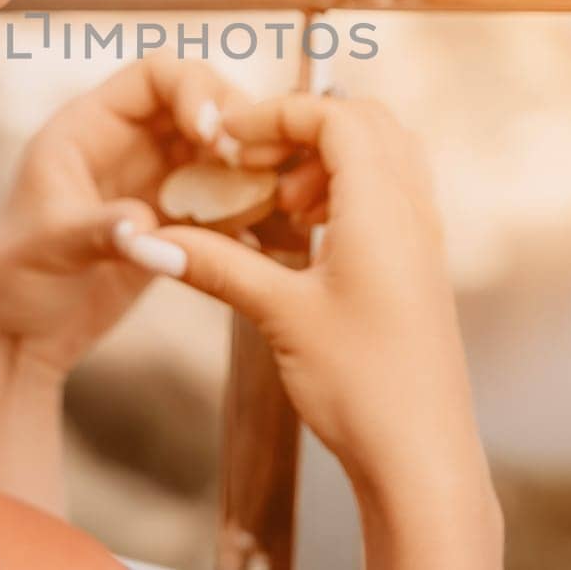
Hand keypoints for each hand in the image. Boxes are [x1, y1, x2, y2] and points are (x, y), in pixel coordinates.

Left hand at [0, 52, 258, 379]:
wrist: (16, 336)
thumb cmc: (10, 278)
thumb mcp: (46, 247)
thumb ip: (98, 231)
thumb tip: (146, 226)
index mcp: (90, 126)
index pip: (154, 76)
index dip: (193, 90)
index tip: (215, 132)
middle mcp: (130, 144)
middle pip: (203, 105)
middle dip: (239, 127)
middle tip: (261, 166)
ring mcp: (157, 181)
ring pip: (223, 154)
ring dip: (254, 170)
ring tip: (280, 200)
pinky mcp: (178, 223)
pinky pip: (227, 203)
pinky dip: (253, 214)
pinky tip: (275, 237)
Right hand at [113, 91, 503, 567]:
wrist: (421, 457)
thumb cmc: (361, 386)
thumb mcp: (278, 315)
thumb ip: (216, 264)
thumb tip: (148, 238)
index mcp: (382, 208)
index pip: (336, 116)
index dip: (277, 113)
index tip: (228, 138)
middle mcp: (412, 211)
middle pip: (365, 122)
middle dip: (302, 126)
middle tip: (252, 160)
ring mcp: (423, 238)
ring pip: (382, 155)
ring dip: (326, 157)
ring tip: (279, 201)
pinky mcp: (420, 266)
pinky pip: (390, 193)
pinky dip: (346, 189)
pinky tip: (307, 235)